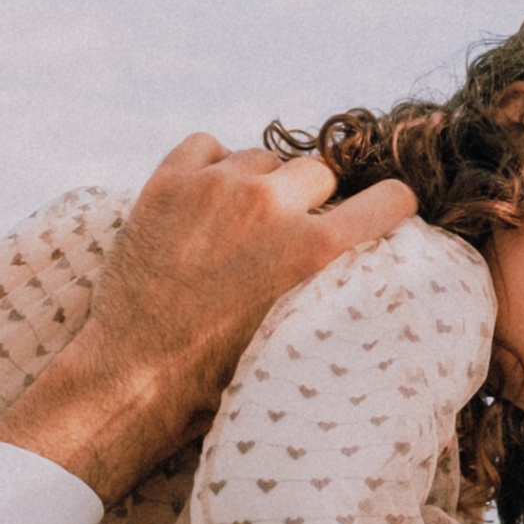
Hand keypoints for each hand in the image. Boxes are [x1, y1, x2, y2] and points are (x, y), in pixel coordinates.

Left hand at [0, 135, 416, 502]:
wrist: (134, 377)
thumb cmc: (219, 375)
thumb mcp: (297, 331)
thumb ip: (326, 281)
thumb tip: (348, 248)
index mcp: (314, 249)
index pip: (387, 198)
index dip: (389, 206)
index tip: (383, 211)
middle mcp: (269, 205)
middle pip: (318, 172)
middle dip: (310, 199)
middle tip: (288, 232)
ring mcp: (214, 187)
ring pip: (262, 158)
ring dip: (259, 183)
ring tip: (238, 223)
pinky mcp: (168, 182)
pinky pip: (207, 145)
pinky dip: (210, 166)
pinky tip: (203, 202)